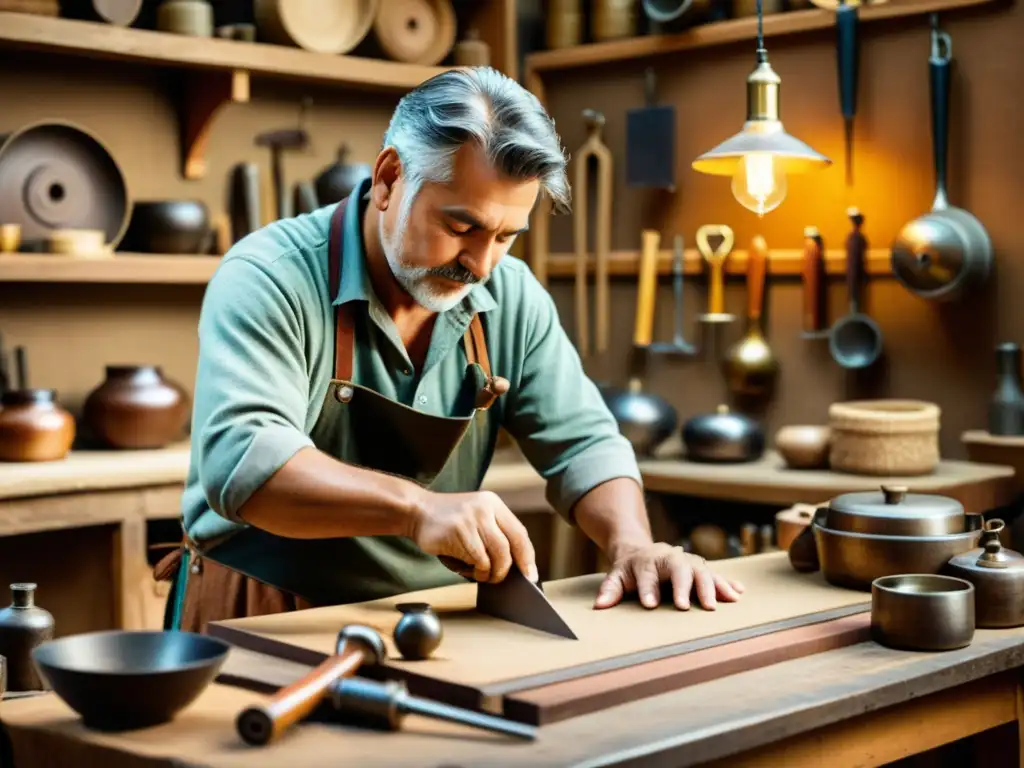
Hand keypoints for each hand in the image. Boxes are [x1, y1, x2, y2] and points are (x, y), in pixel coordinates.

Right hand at [408, 489, 537, 583]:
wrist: (417, 511)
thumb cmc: (449, 522)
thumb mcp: (477, 518)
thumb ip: (494, 534)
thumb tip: (516, 567)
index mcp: (493, 504)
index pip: (519, 533)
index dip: (527, 557)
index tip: (531, 575)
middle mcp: (485, 508)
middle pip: (509, 547)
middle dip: (506, 569)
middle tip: (498, 579)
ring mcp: (472, 519)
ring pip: (495, 556)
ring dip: (489, 572)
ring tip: (480, 574)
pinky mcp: (458, 531)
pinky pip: (477, 559)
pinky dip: (475, 570)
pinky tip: (466, 568)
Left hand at [594, 543, 744, 610]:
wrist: (643, 551)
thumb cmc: (630, 569)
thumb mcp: (617, 576)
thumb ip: (610, 590)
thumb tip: (599, 606)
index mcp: (647, 561)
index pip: (647, 575)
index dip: (648, 589)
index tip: (650, 605)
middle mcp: (670, 558)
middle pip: (679, 569)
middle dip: (684, 587)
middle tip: (686, 607)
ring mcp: (687, 562)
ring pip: (701, 570)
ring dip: (711, 586)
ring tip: (719, 604)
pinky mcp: (700, 568)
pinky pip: (716, 574)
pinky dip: (727, 583)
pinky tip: (738, 593)